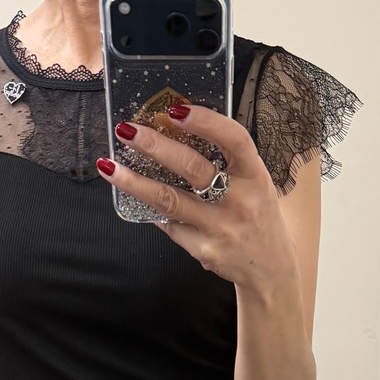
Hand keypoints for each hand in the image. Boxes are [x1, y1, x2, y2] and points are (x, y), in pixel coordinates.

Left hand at [98, 106, 297, 298]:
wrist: (270, 268)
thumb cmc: (256, 214)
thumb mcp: (255, 182)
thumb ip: (226, 160)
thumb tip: (175, 130)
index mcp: (255, 175)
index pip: (234, 139)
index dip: (206, 121)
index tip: (175, 110)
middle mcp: (240, 200)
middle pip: (193, 168)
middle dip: (155, 146)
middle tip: (126, 131)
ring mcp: (221, 228)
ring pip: (170, 200)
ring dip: (135, 182)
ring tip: (108, 167)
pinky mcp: (205, 250)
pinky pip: (170, 225)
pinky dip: (150, 210)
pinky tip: (133, 197)